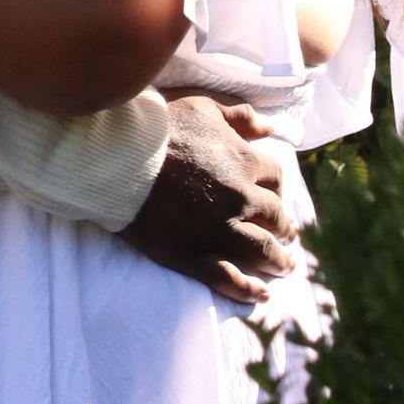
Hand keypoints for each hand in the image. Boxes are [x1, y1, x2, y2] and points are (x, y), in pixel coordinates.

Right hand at [117, 94, 299, 305]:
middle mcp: (240, 199)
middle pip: (276, 218)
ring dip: (277, 262)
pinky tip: (261, 294)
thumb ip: (240, 117)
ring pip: (261, 252)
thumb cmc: (158, 128)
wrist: (116, 159)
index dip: (276, 188)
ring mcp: (218, 230)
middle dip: (284, 228)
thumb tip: (271, 128)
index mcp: (245, 162)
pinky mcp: (193, 254)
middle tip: (286, 236)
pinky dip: (248, 290)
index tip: (273, 195)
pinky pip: (229, 278)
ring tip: (283, 267)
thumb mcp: (202, 108)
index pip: (276, 179)